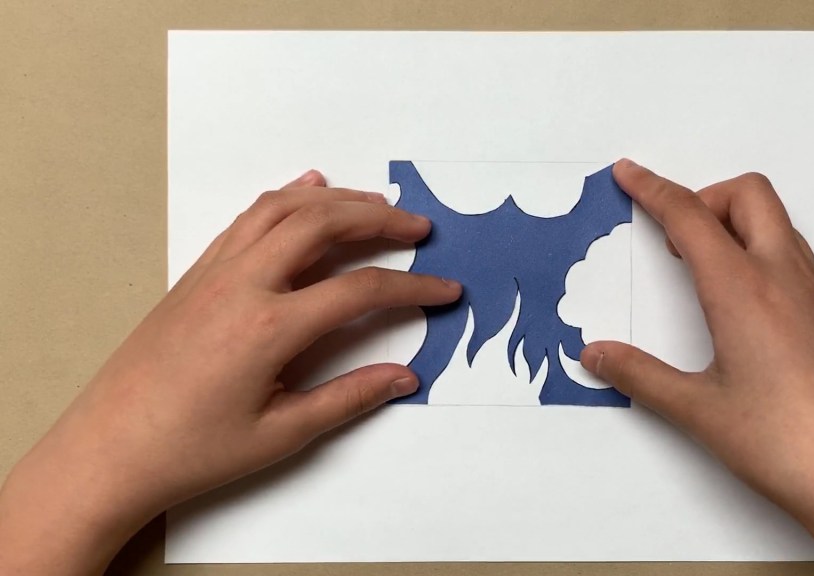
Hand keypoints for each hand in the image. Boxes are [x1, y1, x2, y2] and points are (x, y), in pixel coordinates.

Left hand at [0, 170, 461, 575]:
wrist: (108, 448)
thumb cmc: (191, 450)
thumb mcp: (279, 434)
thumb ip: (348, 398)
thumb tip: (405, 377)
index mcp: (269, 327)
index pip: (360, 291)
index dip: (412, 288)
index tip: (445, 291)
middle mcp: (243, 284)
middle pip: (323, 225)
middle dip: (379, 220)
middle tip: (418, 229)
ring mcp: (215, 272)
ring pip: (283, 209)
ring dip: (335, 199)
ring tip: (375, 204)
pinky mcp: (197, 273)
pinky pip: (247, 218)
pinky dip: (285, 198)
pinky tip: (308, 191)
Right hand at [581, 160, 813, 575]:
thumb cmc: (781, 445)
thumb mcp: (698, 411)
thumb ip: (641, 375)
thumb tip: (595, 355)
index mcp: (743, 290)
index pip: (690, 217)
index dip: (653, 188)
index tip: (629, 173)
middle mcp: (787, 278)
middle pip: (748, 195)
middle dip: (705, 196)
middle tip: (676, 238)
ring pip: (780, 226)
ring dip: (739, 226)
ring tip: (710, 277)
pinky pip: (802, 262)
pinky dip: (768, 258)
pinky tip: (755, 315)